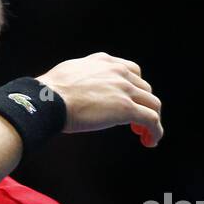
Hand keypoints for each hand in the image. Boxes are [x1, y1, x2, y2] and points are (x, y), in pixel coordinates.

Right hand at [37, 53, 163, 147]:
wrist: (48, 101)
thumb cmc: (48, 94)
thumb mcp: (68, 75)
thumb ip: (80, 79)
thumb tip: (74, 92)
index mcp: (104, 62)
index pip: (131, 72)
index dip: (134, 89)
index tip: (128, 102)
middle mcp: (118, 72)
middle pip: (144, 89)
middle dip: (142, 105)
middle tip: (134, 123)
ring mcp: (124, 90)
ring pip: (152, 104)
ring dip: (151, 120)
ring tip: (144, 135)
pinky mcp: (126, 108)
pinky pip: (151, 119)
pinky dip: (155, 131)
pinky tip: (150, 141)